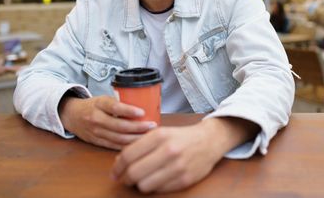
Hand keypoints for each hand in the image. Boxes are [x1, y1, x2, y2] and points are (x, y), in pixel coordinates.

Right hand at [59, 96, 156, 149]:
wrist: (71, 115)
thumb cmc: (92, 105)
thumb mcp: (103, 98)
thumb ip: (119, 103)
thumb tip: (143, 105)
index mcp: (99, 104)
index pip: (114, 107)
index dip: (128, 110)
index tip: (142, 112)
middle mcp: (96, 118)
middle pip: (119, 126)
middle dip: (138, 127)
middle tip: (152, 125)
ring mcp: (96, 132)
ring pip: (118, 138)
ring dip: (135, 138)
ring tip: (149, 135)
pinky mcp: (97, 142)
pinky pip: (114, 146)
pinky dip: (127, 146)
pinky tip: (138, 144)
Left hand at [111, 117, 256, 192]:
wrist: (209, 141)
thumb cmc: (181, 137)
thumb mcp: (160, 133)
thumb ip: (140, 145)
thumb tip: (119, 162)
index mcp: (159, 136)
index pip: (128, 155)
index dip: (117, 167)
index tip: (114, 172)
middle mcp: (168, 150)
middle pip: (134, 172)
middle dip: (125, 178)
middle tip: (125, 178)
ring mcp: (177, 166)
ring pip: (144, 185)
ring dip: (139, 184)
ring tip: (142, 179)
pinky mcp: (184, 179)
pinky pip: (159, 190)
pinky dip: (154, 187)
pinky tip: (156, 180)